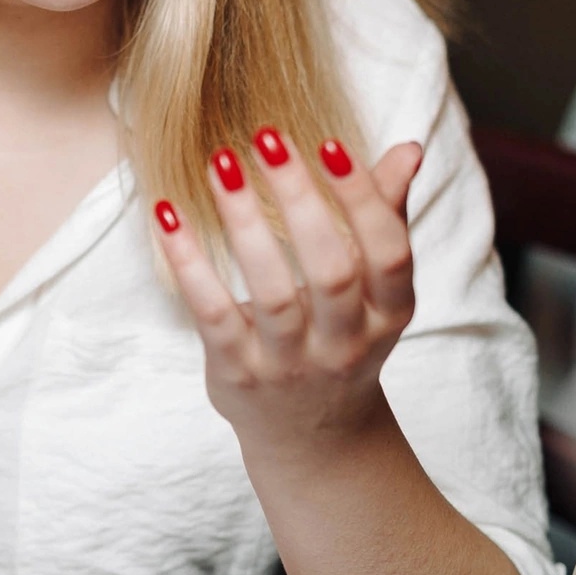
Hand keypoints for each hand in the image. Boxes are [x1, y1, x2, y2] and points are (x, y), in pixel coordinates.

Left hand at [153, 130, 422, 450]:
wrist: (315, 439)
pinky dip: (189, 265)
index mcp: (389, 314)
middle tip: (266, 136)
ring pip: (271, 293)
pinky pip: (213, 315)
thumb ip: (385, 215)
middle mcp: (346, 342)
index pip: (388, 254)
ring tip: (221, 164)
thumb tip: (407, 149)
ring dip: (244, 222)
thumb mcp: (375, 289)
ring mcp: (291, 364)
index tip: (328, 144)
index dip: (364, 200)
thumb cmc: (343, 337)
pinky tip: (168, 215)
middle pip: (331, 271)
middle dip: (300, 200)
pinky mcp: (239, 373)